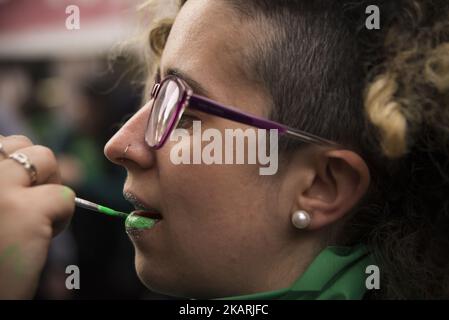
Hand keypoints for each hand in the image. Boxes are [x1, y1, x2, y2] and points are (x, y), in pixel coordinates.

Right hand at [0, 135, 74, 298]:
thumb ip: (1, 177)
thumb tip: (22, 151)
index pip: (0, 141)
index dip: (15, 163)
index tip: (14, 188)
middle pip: (24, 144)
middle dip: (36, 170)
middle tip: (28, 203)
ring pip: (46, 158)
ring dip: (50, 186)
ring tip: (34, 218)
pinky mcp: (25, 211)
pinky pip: (65, 195)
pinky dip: (62, 216)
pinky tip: (40, 238)